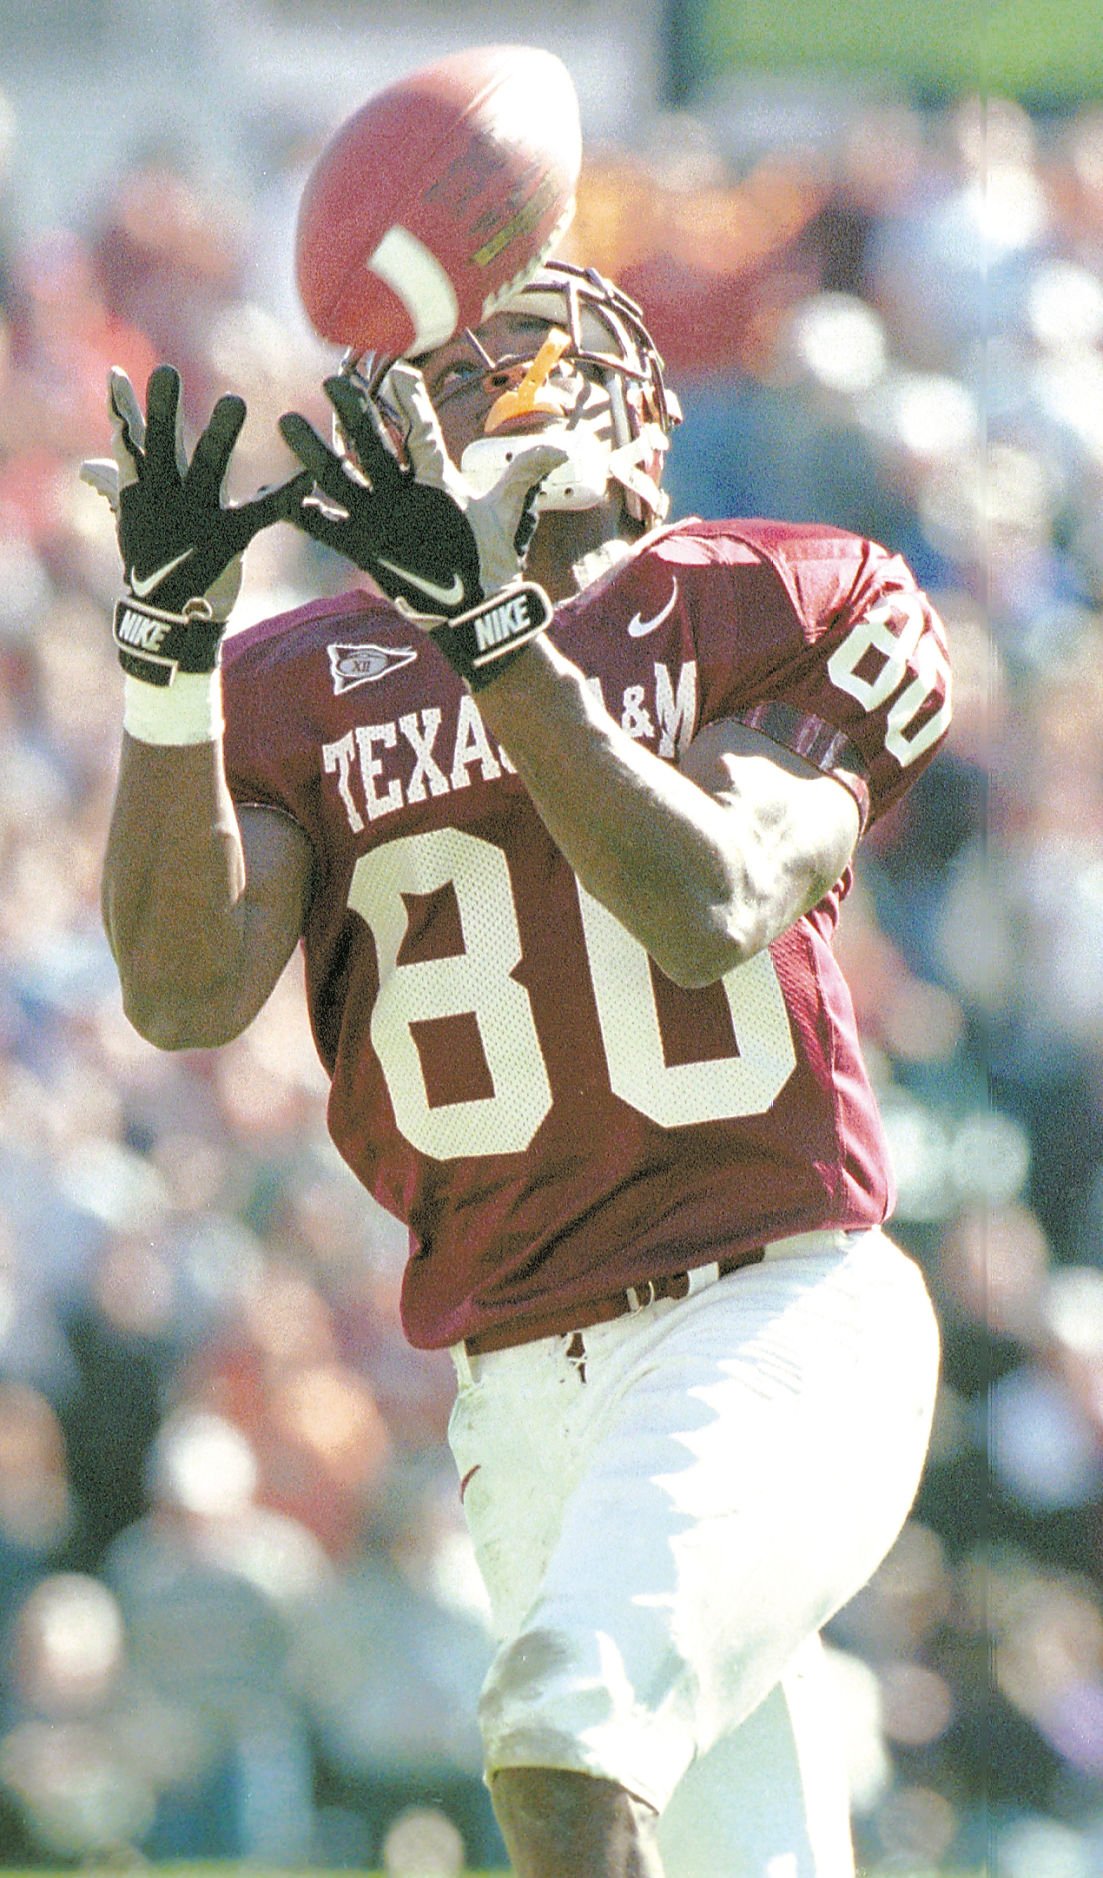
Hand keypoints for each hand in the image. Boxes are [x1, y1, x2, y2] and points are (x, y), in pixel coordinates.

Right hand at [82, 366, 311, 682]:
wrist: (168, 618)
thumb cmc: (152, 562)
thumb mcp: (132, 522)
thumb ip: (117, 486)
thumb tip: (88, 468)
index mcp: (143, 489)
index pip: (130, 442)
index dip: (122, 411)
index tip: (117, 377)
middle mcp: (168, 496)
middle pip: (163, 445)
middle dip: (164, 410)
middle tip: (167, 373)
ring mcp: (197, 515)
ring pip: (209, 466)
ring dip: (220, 434)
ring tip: (234, 402)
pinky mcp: (229, 537)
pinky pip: (261, 512)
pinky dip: (284, 496)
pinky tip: (307, 477)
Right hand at [279, 366, 565, 687]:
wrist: (479, 610)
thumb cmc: (495, 561)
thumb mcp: (511, 515)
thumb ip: (527, 478)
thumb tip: (563, 449)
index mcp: (436, 474)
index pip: (418, 427)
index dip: (405, 398)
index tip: (393, 368)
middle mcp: (403, 488)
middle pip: (373, 440)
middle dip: (353, 410)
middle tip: (334, 379)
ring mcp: (380, 515)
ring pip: (342, 474)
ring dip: (316, 451)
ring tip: (289, 424)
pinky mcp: (365, 546)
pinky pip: (328, 525)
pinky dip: (305, 512)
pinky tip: (282, 497)